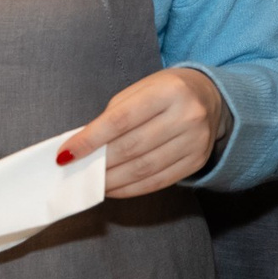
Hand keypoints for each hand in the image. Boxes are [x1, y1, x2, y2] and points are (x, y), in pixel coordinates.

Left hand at [60, 67, 229, 198]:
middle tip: (76, 171)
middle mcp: (188, 115)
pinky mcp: (197, 161)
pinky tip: (115, 188)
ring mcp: (195, 141)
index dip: (91, 139)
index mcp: (170, 90)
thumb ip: (113, 115)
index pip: (122, 119)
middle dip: (99, 163)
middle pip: (132, 147)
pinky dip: (132, 188)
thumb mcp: (141, 90)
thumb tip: (83, 148)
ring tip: (93, 182)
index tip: (66, 154)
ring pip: (145, 168)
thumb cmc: (166, 91)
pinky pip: (159, 181)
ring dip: (112, 180)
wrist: (210, 97)